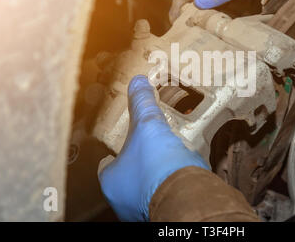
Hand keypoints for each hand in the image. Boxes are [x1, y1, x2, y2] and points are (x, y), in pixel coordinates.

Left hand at [98, 75, 208, 220]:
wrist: (186, 195)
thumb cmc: (158, 165)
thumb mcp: (148, 124)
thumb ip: (142, 103)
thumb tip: (138, 82)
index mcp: (111, 181)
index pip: (107, 164)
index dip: (116, 151)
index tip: (126, 142)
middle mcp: (123, 200)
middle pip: (127, 176)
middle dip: (138, 163)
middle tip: (150, 149)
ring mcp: (143, 209)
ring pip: (145, 188)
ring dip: (155, 175)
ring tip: (167, 159)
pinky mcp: (164, 212)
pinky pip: (164, 195)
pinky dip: (170, 185)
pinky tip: (180, 174)